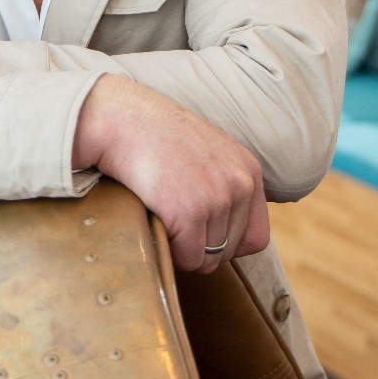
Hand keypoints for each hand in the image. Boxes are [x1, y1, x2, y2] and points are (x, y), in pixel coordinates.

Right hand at [72, 74, 268, 273]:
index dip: (226, 244)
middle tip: (172, 223)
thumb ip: (224, 183)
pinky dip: (169, 251)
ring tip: (163, 218)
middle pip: (229, 251)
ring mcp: (217, 199)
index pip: (255, 238)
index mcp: (248, 171)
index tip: (199, 234)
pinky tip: (155, 222)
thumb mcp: (207, 152)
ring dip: (183, 249)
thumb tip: (223, 231)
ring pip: (207, 259)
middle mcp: (240, 185)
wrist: (122, 119)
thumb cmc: (155, 135)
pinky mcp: (190, 212)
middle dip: (200, 247)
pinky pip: (187, 258)